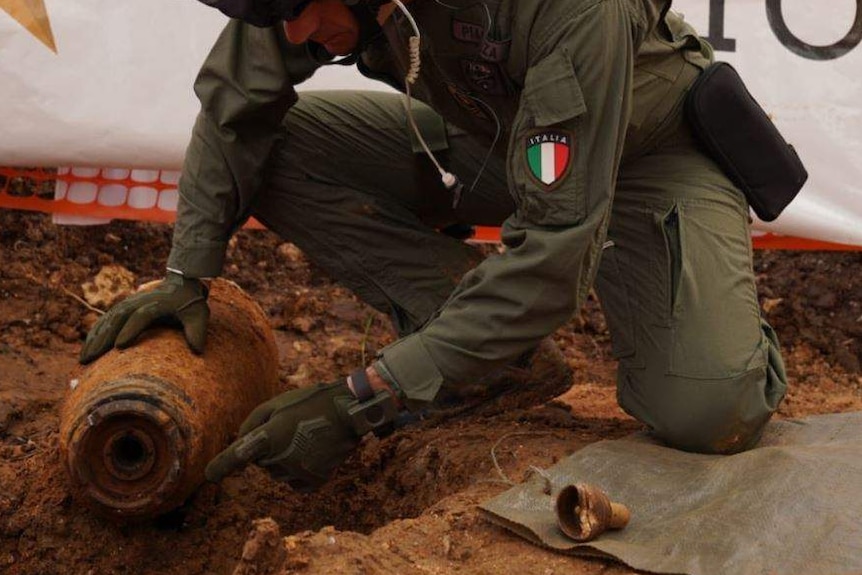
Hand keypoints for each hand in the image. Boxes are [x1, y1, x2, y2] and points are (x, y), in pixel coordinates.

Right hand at [79, 272, 208, 363]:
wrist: (182, 282)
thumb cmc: (191, 302)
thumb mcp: (199, 315)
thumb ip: (197, 331)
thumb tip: (198, 351)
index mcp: (156, 303)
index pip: (140, 317)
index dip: (130, 330)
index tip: (119, 346)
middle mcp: (138, 302)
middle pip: (117, 320)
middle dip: (102, 340)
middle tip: (90, 360)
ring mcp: (129, 303)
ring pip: (107, 321)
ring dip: (94, 339)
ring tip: (83, 359)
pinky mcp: (125, 307)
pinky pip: (106, 320)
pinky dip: (96, 332)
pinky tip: (87, 347)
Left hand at [205, 379, 398, 489]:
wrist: (348, 412)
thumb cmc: (310, 403)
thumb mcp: (278, 403)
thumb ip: (253, 422)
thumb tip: (240, 440)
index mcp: (269, 436)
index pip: (238, 456)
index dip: (221, 466)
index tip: (209, 475)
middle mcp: (281, 458)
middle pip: (262, 462)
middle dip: (270, 449)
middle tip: (291, 429)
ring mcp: (298, 472)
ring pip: (279, 474)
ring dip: (285, 460)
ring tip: (305, 439)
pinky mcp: (314, 481)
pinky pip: (295, 484)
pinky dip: (300, 472)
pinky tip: (313, 454)